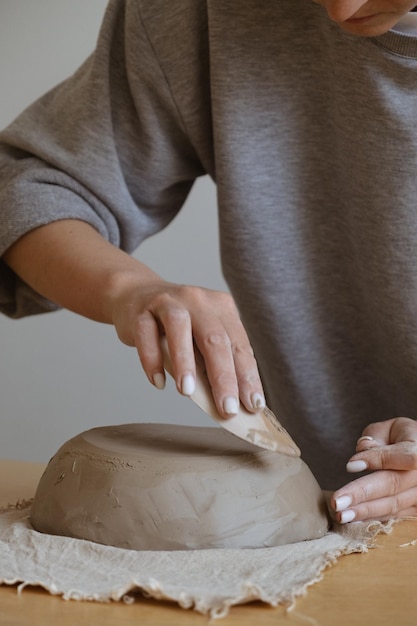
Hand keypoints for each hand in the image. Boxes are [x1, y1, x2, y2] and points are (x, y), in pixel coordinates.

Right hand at [111, 278, 265, 418]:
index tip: (254, 405)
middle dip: (224, 376)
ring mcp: (168, 302)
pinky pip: (146, 335)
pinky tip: (159, 382)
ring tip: (188, 392)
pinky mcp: (141, 311)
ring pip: (180, 328)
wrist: (136, 296)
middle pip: (215, 338)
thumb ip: (215, 362)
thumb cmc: (177, 327)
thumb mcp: (202, 337)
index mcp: (222, 307)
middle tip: (227, 408)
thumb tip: (230, 402)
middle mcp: (198, 300)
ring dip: (186, 363)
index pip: (239, 345)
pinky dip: (152, 360)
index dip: (248, 376)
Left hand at [331, 417, 416, 523]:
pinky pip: (394, 515)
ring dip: (365, 511)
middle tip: (337, 502)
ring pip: (393, 504)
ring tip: (341, 515)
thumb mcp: (390, 428)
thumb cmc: (402, 437)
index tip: (350, 465)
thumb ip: (376, 436)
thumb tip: (363, 448)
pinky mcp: (416, 509)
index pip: (403, 455)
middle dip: (362, 494)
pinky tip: (353, 518)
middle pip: (393, 484)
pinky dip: (372, 517)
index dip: (377, 460)